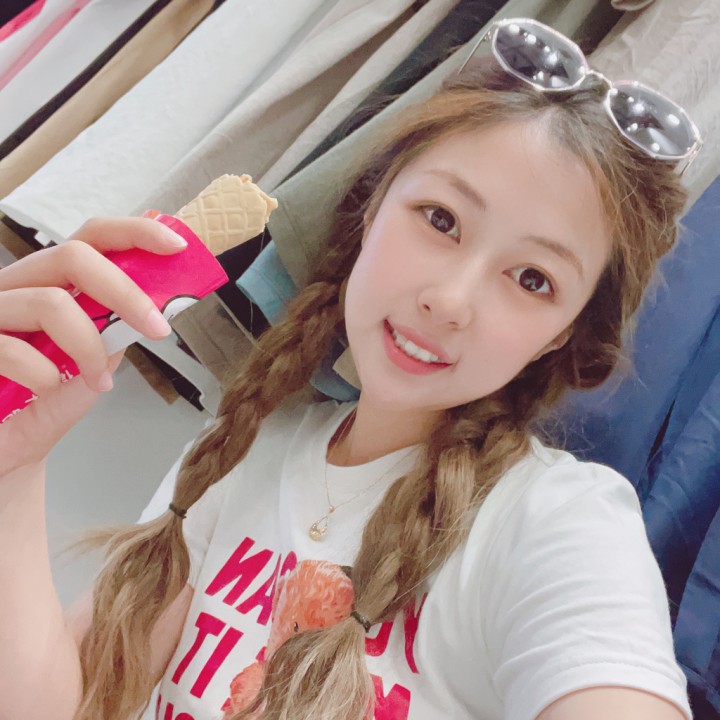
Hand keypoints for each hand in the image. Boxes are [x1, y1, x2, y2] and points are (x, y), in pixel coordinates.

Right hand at [0, 217, 187, 474]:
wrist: (5, 447)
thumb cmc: (41, 403)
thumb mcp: (90, 362)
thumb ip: (112, 330)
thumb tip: (152, 304)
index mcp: (47, 284)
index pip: (89, 239)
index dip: (134, 233)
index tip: (176, 247)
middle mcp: (14, 287)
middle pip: (73, 255)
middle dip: (126, 292)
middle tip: (157, 328)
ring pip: (50, 303)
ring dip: (89, 348)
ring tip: (98, 381)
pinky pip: (13, 349)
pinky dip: (45, 377)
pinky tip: (44, 391)